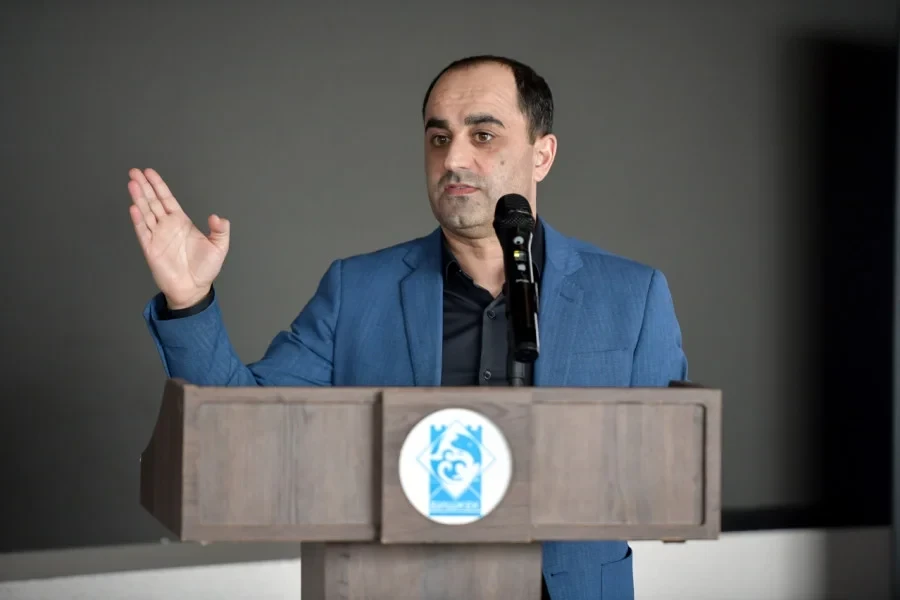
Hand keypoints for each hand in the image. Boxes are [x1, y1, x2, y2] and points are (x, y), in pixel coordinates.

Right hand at [127, 168, 229, 309]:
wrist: (193, 289)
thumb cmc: (205, 269)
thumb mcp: (219, 247)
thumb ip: (220, 231)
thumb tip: (218, 216)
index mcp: (181, 222)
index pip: (167, 199)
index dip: (159, 186)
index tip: (150, 173)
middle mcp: (167, 226)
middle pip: (153, 202)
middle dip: (144, 186)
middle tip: (135, 171)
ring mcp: (157, 236)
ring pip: (145, 213)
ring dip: (139, 198)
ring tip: (132, 183)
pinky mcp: (150, 249)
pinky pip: (143, 231)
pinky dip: (138, 220)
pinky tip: (134, 208)